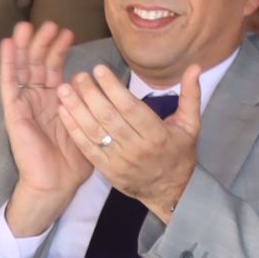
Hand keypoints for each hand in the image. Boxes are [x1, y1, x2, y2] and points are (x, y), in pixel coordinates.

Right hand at [0, 21, 90, 236]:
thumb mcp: (89, 124)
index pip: (54, 68)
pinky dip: (8, 63)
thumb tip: (105, 86)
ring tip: (27, 25)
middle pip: (37, 63)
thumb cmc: (74, 160)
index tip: (68, 33)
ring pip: (22, 68)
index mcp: (55, 101)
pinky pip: (9, 83)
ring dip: (24, 46)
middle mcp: (38, 99)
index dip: (59, 50)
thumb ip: (92, 103)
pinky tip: (8, 43)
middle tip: (50, 23)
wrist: (56, 183)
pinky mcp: (14, 111)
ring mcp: (24, 103)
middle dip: (42, 42)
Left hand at [60, 64, 202, 222]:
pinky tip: (63, 112)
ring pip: (95, 132)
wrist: (169, 191)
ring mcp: (120, 162)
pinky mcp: (107, 171)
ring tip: (65, 89)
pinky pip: (87, 149)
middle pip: (109, 118)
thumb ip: (191, 95)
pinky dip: (73, 130)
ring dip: (76, 109)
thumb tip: (195, 67)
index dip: (113, 88)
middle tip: (79, 75)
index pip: (131, 108)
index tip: (99, 69)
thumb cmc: (179, 153)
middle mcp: (137, 149)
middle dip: (91, 94)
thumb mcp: (190, 124)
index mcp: (157, 135)